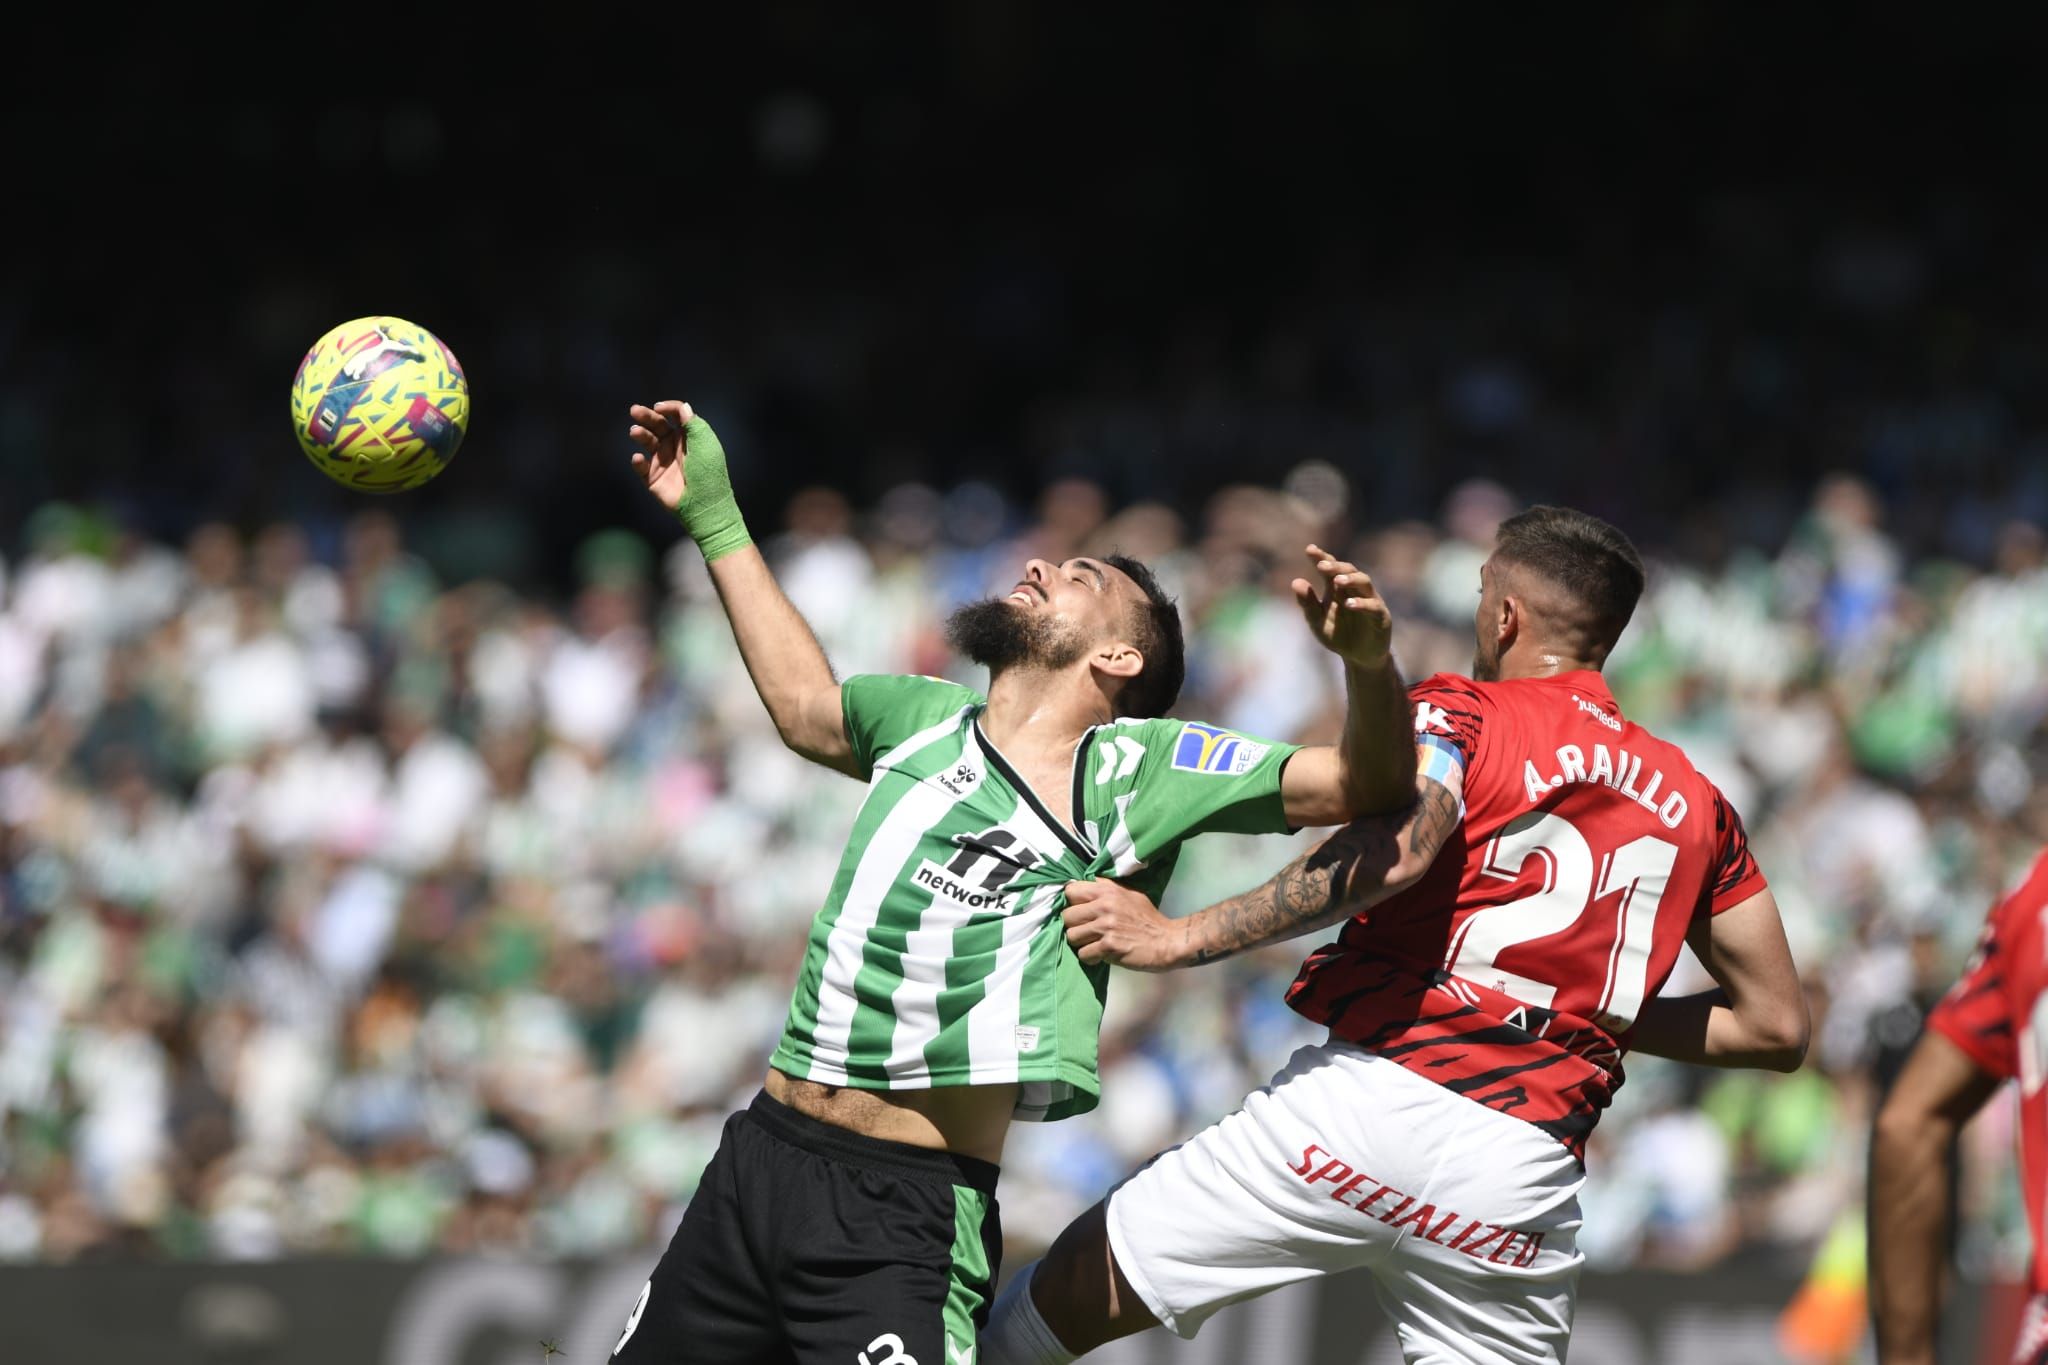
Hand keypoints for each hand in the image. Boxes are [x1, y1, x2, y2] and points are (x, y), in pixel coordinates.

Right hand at [627, 400, 751, 560]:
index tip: (658, 407)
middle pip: (657, 425)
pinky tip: (638, 458)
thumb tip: (683, 407)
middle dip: (646, 416)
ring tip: (635, 432)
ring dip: (640, 434)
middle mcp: (674, 447)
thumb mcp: (705, 445)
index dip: (667, 408)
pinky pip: (641, 467)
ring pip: (647, 442)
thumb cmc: (709, 474)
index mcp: (689, 437)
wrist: (704, 507)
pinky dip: (637, 461)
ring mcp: (663, 462)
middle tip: (634, 410)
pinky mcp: (653, 479)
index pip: (676, 416)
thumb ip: (694, 424)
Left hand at [1063, 879, 1188, 970]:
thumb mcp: (1129, 895)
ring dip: (1081, 943)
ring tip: (1094, 944)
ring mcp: (1106, 926)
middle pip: (1067, 916)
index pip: (1071, 891)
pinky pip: (1083, 954)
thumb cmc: (1149, 919)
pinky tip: (1101, 955)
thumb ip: (1107, 890)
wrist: (1168, 941)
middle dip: (1074, 926)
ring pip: (1072, 936)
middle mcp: (1104, 906)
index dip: (1073, 903)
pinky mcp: (1109, 946)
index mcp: (1108, 891)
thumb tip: (1087, 885)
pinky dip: (1090, 958)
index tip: (1080, 911)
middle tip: (1087, 932)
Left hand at [1292, 543, 1392, 668]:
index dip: (1321, 557)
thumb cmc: (1338, 635)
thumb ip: (1307, 603)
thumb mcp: (1317, 621)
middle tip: (1322, 565)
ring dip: (1351, 579)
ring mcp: (1369, 600)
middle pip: (1347, 570)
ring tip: (1337, 581)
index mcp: (1337, 588)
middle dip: (1335, 566)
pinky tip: (1349, 604)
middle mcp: (1354, 589)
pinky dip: (1362, 604)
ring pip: (1364, 582)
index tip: (1309, 549)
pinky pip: (1373, 606)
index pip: (1329, 568)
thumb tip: (1295, 582)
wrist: (1358, 657)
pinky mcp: (1380, 616)